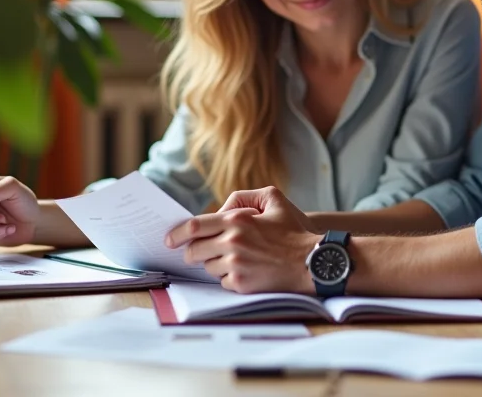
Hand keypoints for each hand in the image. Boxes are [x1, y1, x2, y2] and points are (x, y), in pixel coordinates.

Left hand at [165, 186, 322, 293]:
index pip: (194, 227)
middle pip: (194, 251)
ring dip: (215, 263)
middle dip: (193, 252)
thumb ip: (243, 197)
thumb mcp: (274, 198)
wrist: (312, 261)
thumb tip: (219, 211)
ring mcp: (236, 266)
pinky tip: (246, 270)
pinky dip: (229, 277)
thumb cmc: (294, 230)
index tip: (169, 239)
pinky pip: (222, 282)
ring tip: (236, 259)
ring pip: (208, 267)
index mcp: (237, 221)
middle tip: (199, 252)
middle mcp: (232, 243)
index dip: (177, 234)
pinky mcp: (241, 285)